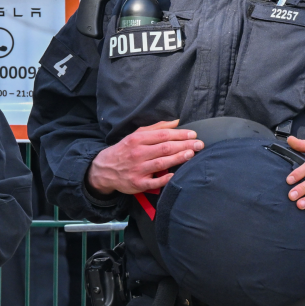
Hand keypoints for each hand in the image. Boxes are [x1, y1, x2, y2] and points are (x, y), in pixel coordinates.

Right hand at [86, 120, 203, 195]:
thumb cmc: (125, 150)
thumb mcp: (136, 135)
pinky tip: (174, 175)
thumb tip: (176, 122)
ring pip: (161, 163)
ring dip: (178, 158)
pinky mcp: (137, 183)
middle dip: (184, 145)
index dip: (179, 134)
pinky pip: (153, 182)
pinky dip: (164, 179)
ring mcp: (138, 169)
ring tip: (191, 154)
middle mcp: (138, 153)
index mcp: (137, 140)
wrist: (105, 169)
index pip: (162, 135)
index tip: (193, 134)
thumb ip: (156, 128)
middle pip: (164, 148)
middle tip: (199, 144)